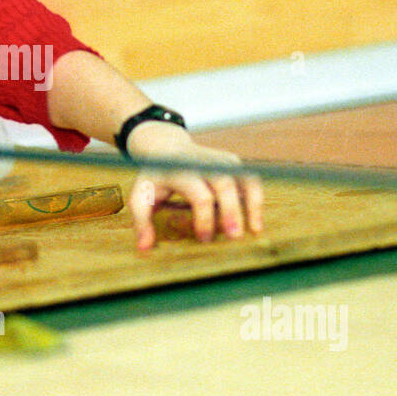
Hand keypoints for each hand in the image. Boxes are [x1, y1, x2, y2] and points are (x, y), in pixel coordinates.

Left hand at [125, 125, 263, 250]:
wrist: (167, 147)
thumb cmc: (155, 177)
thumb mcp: (141, 195)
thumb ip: (141, 221)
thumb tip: (144, 248)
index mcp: (182, 172)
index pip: (199, 195)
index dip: (204, 219)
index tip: (204, 239)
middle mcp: (205, 163)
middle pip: (225, 184)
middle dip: (232, 211)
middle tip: (234, 237)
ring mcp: (221, 161)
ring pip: (244, 178)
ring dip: (253, 203)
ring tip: (256, 229)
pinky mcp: (233, 163)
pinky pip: (250, 180)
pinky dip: (256, 198)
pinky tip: (255, 220)